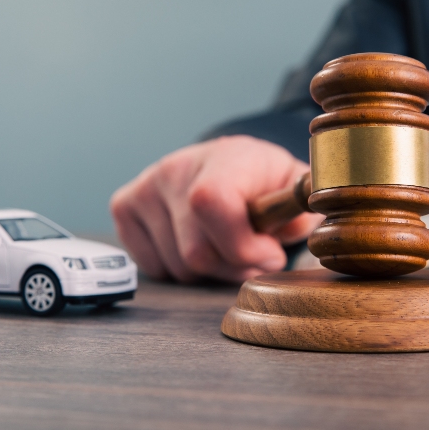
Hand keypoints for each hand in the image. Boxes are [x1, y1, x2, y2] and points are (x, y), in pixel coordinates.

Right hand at [110, 135, 322, 282]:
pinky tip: (194, 244)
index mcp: (224, 157)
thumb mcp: (294, 188)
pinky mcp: (124, 206)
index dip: (241, 244)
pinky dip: (178, 269)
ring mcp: (145, 187)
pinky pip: (153, 267)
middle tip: (254, 257)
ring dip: (208, 272)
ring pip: (177, 266)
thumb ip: (303, 205)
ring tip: (225, 248)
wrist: (224, 164)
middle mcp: (176, 167)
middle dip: (233, 267)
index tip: (270, 255)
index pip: (211, 202)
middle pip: (195, 252)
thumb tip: (304, 219)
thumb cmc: (261, 182)